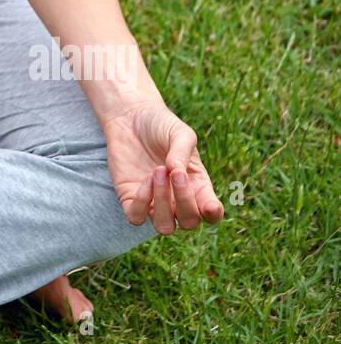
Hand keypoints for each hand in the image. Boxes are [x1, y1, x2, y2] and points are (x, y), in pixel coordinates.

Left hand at [103, 100, 224, 233]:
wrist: (130, 117)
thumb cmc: (161, 126)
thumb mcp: (179, 133)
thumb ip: (182, 152)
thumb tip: (177, 172)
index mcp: (197, 186)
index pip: (211, 213)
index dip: (213, 215)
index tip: (211, 206)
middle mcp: (177, 200)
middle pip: (189, 223)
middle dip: (185, 201)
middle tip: (175, 173)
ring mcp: (153, 202)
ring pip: (164, 227)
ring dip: (163, 204)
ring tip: (158, 171)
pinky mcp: (130, 199)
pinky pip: (137, 217)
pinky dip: (142, 202)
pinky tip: (146, 178)